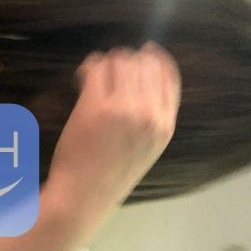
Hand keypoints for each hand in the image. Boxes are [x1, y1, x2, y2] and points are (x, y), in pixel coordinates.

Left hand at [47, 41, 181, 216]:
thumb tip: (145, 74)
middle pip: (143, 62)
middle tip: (107, 73)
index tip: (140, 53)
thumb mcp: (146, 149)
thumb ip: (151, 117)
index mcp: (165, 125)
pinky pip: (96, 68)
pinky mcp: (96, 106)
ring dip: (105, 63)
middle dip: (125, 61)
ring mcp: (124, 109)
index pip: (169, 74)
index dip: (153, 58)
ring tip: (92, 79)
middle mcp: (150, 114)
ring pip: (120, 60)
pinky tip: (81, 80)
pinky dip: (88, 67)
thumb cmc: (110, 176)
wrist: (83, 197)